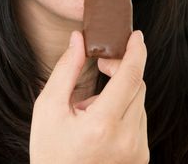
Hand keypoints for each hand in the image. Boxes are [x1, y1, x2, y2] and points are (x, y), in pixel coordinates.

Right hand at [30, 30, 148, 163]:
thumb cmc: (49, 150)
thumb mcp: (48, 106)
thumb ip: (66, 68)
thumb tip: (78, 39)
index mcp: (102, 125)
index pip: (130, 77)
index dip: (135, 52)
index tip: (135, 36)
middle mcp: (127, 139)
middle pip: (136, 85)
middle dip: (121, 67)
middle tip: (102, 63)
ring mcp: (136, 150)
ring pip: (138, 100)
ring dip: (120, 90)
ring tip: (92, 104)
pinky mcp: (139, 156)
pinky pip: (138, 118)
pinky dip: (123, 107)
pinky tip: (102, 118)